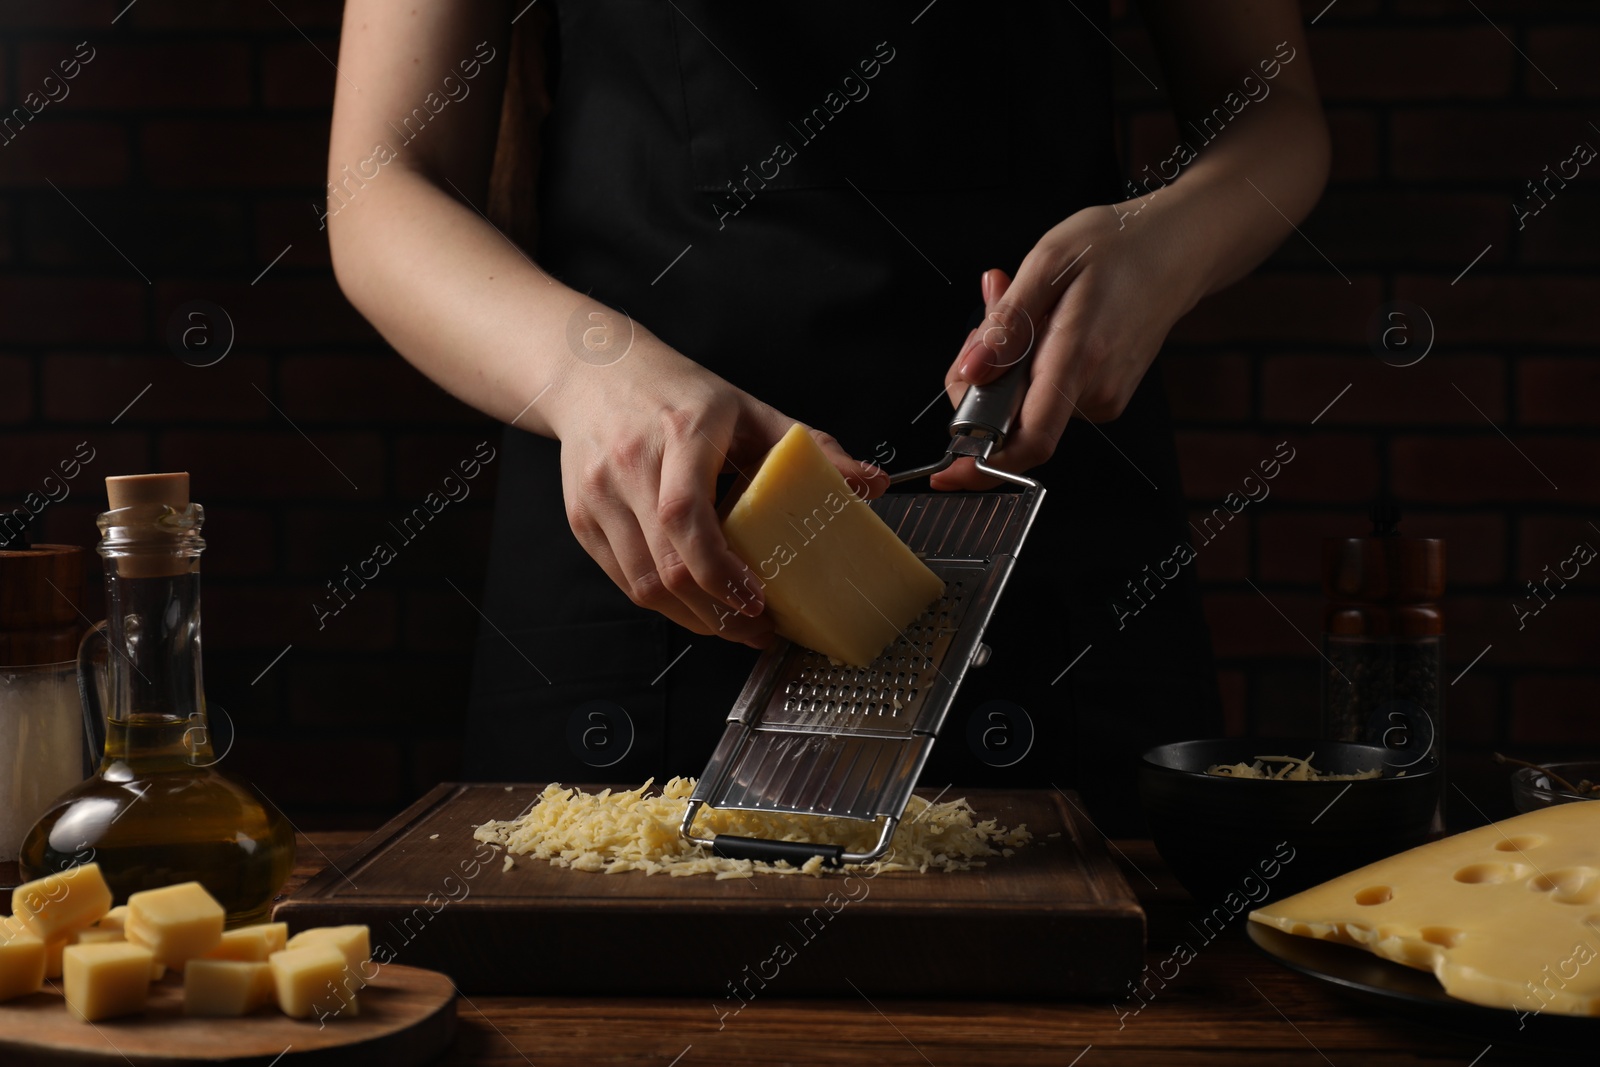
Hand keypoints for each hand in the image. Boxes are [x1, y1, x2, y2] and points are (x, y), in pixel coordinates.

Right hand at [550, 330, 888, 645]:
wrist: (595, 373)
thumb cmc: (678, 393)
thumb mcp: (750, 411)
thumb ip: (813, 448)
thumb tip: (872, 484)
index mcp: (678, 434)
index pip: (685, 517)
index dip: (718, 571)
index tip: (757, 599)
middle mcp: (629, 466)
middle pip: (664, 564)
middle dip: (716, 613)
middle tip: (759, 628)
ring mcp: (598, 496)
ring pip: (641, 584)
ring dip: (692, 618)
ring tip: (734, 625)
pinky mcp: (581, 520)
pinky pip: (623, 580)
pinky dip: (664, 603)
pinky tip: (697, 606)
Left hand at [931, 203, 1199, 490]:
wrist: (1178, 248)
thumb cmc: (1117, 246)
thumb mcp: (1048, 262)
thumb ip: (1007, 323)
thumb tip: (969, 373)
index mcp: (1078, 358)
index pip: (1029, 442)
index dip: (982, 465)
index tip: (947, 472)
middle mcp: (1095, 391)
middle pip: (1012, 422)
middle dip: (981, 385)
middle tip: (984, 324)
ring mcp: (1104, 398)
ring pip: (1027, 406)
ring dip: (1006, 370)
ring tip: (1025, 313)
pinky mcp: (1104, 396)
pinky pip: (1048, 395)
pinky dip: (1030, 369)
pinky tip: (1043, 327)